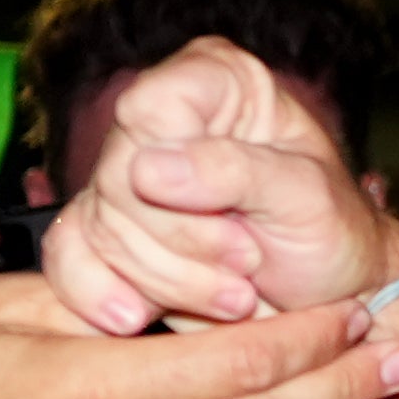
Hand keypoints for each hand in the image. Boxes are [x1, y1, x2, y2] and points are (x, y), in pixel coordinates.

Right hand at [40, 36, 387, 329]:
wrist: (328, 302)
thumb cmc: (331, 236)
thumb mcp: (307, 196)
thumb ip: (235, 171)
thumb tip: (148, 169)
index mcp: (216, 82)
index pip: (150, 107)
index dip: (182, 169)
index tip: (237, 212)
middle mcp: (160, 121)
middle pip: (120, 179)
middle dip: (186, 241)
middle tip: (248, 262)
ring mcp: (126, 178)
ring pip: (101, 228)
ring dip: (168, 279)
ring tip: (235, 295)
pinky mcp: (106, 234)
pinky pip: (67, 258)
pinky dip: (104, 296)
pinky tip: (140, 316)